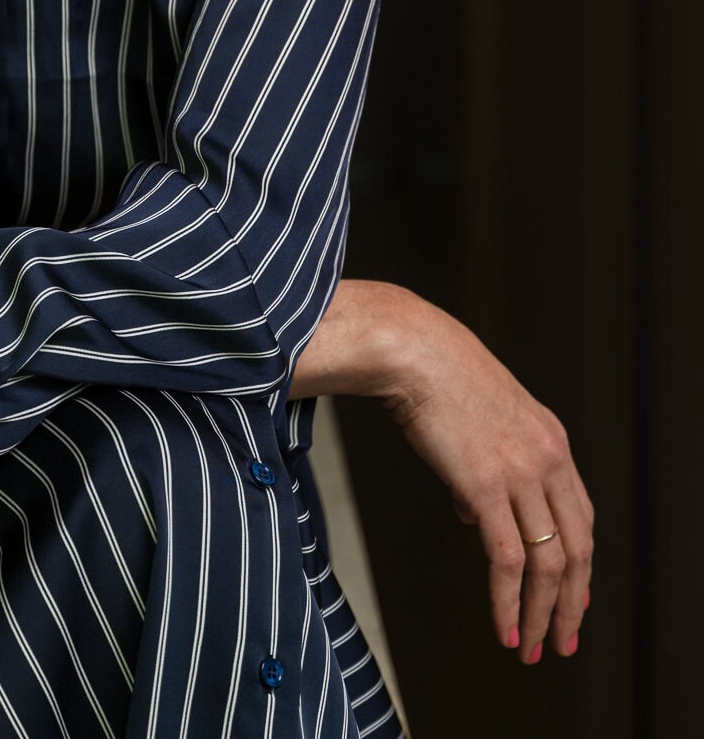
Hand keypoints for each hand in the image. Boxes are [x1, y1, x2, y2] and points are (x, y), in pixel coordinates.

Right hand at [381, 300, 592, 664]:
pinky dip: (509, 601)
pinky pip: (508, 560)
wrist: (414, 350)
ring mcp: (521, 474)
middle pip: (578, 550)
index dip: (581, 564)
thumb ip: (490, 465)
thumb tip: (473, 515)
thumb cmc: (437, 376)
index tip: (575, 599)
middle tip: (560, 640)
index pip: (582, 518)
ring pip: (549, 564)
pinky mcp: (487, 487)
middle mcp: (548, 460)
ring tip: (528, 645)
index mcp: (552, 441)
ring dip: (541, 613)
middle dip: (571, 604)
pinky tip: (503, 625)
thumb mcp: (484, 418)